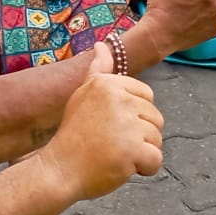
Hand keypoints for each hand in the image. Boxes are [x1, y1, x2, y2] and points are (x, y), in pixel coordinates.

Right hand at [39, 73, 163, 201]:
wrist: (59, 171)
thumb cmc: (73, 135)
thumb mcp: (82, 95)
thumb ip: (98, 70)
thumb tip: (102, 44)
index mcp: (108, 84)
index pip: (146, 95)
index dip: (135, 114)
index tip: (113, 125)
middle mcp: (119, 99)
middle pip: (155, 117)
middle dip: (140, 135)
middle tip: (113, 143)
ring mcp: (127, 124)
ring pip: (156, 139)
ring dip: (142, 152)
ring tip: (117, 155)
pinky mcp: (132, 150)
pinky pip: (156, 160)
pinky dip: (145, 169)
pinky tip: (125, 168)